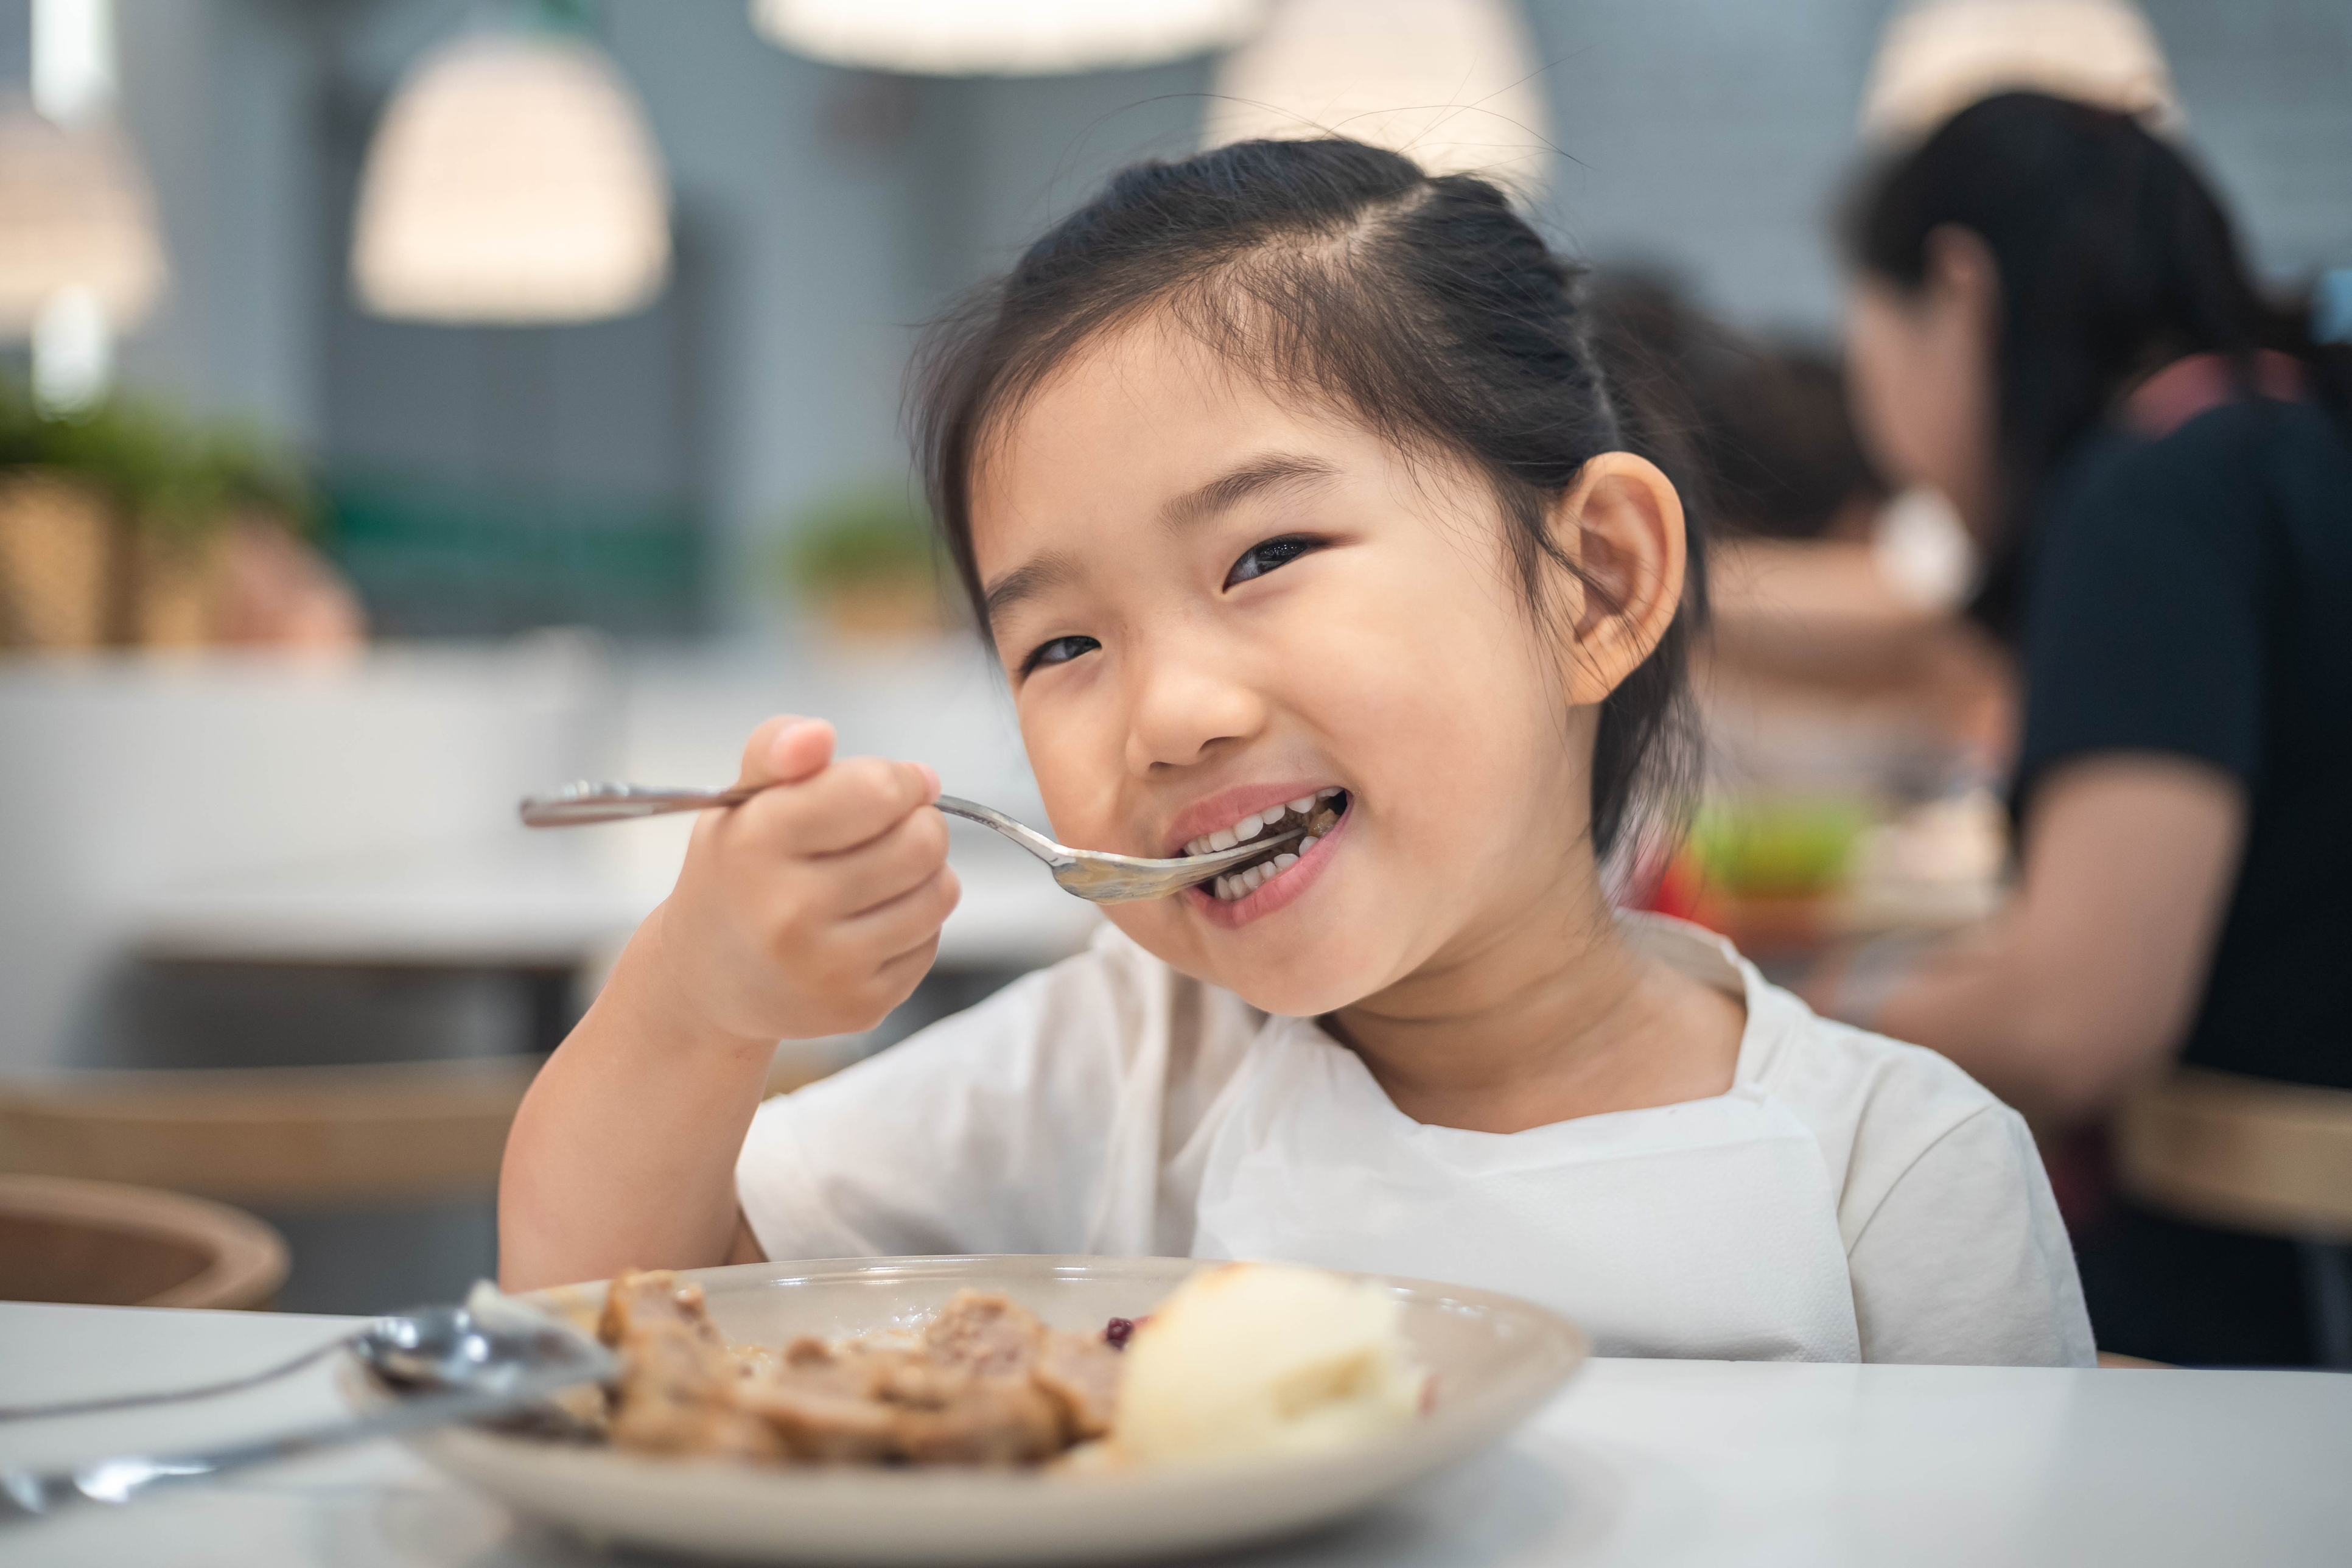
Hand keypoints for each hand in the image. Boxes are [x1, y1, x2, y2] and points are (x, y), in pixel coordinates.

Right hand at [644, 716, 957, 1042]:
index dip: (900, 780)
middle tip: (889, 830)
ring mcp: (827, 967)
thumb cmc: (736, 875)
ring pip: (939, 892)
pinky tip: (871, 921)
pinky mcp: (859, 1007)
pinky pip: (931, 941)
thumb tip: (818, 734)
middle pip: (923, 842)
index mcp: (756, 844)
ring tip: (882, 873)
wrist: (706, 981)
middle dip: (918, 823)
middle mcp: (789, 911)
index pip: (878, 790)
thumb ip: (778, 748)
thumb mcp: (740, 801)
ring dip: (924, 873)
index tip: (889, 786)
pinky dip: (914, 923)